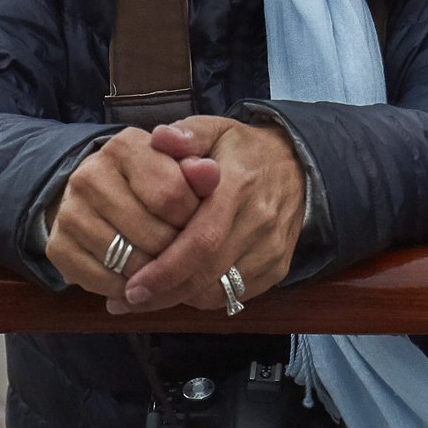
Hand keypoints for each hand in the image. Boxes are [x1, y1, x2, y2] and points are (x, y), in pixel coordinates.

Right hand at [45, 125, 210, 302]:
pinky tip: (139, 278)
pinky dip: (129, 289)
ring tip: (165, 264)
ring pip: (130, 262)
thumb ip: (200, 169)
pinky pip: (105, 283)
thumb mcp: (181, 167)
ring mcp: (69, 212)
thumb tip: (210, 172)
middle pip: (153, 234)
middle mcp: (88, 175)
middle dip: (178, 250)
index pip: (172, 195)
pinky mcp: (58, 247)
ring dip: (156, 274)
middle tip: (183, 248)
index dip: (194, 218)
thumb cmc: (152, 180)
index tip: (198, 220)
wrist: (99, 195)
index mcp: (124, 146)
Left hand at [117, 115, 305, 314]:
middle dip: (164, 292)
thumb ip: (185, 134)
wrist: (298, 166)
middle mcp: (259, 221)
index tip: (131, 285)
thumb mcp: (215, 129)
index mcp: (238, 185)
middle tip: (129, 298)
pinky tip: (181, 288)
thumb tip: (160, 138)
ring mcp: (271, 247)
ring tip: (148, 296)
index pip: (201, 240)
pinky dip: (204, 296)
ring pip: (220, 290)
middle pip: (207, 273)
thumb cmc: (243, 150)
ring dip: (181, 297)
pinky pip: (235, 295)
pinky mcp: (277, 266)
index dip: (165, 270)